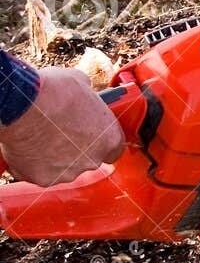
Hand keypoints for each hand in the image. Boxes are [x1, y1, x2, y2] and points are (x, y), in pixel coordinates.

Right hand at [0, 69, 123, 186]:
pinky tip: (29, 146)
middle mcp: (92, 160)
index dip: (101, 141)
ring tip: (42, 137)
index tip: (92, 134)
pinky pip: (42, 172)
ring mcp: (68, 172)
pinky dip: (35, 163)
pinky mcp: (44, 178)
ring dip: (56, 156)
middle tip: (61, 131)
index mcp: (108, 138)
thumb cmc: (52, 93)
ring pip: (64, 167)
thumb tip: (85, 91)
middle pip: (88, 158)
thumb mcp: (81, 83)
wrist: (22, 106)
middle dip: (76, 147)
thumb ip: (89, 96)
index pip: (115, 149)